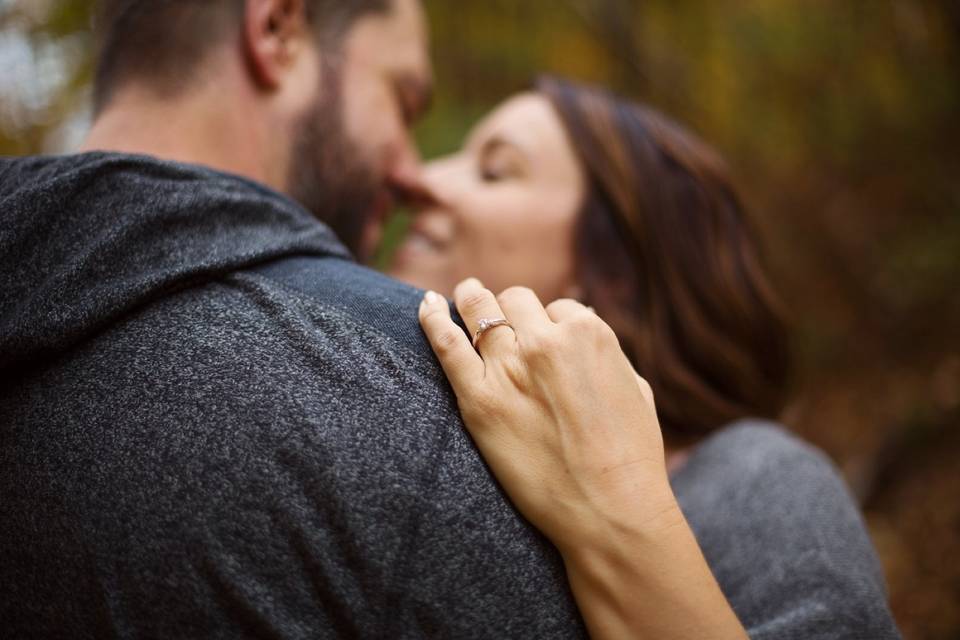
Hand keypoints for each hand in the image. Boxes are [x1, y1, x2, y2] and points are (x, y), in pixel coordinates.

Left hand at [418, 278, 676, 554]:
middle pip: (517, 302)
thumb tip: (588, 327)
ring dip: (471, 299)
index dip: (550, 324)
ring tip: (462, 295)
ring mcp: (510, 367)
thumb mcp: (635, 390)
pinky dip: (432, 318)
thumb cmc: (630, 458)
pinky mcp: (479, 398)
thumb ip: (609, 355)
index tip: (543, 340)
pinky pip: (446, 344)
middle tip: (502, 319)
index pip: (558, 309)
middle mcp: (547, 341)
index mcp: (589, 334)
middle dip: (513, 310)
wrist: (609, 509)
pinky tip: (426, 304)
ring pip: (481, 311)